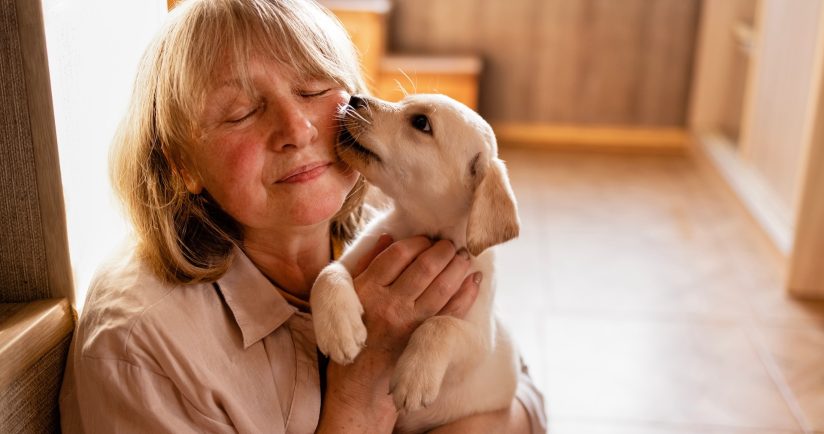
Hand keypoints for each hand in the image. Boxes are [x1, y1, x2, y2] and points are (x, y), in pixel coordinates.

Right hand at [352, 234, 481, 358]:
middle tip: (450, 244)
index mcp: (369, 288)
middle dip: (442, 250)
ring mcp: (409, 322)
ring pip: (442, 287)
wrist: (360, 374)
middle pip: (424, 267)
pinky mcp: (424, 337)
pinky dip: (467, 293)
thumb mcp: (349, 293)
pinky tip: (474, 279)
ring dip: (458, 267)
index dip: (417, 242)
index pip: (399, 254)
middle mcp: (389, 304)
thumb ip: (367, 262)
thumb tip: (389, 236)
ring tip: (463, 257)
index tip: (426, 239)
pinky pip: (452, 311)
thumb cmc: (356, 326)